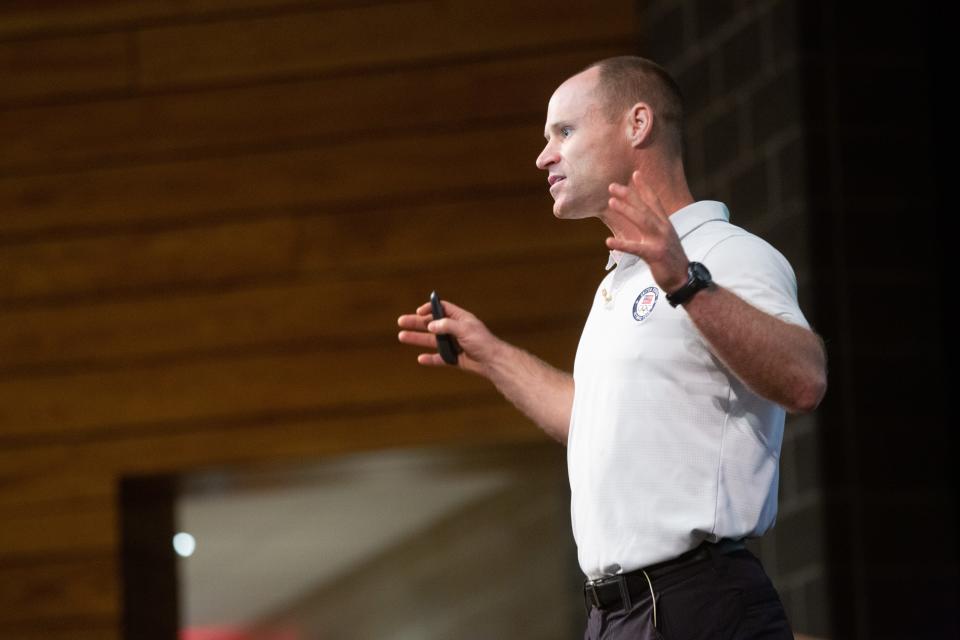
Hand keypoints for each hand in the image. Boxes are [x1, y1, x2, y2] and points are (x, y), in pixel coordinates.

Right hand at [397, 299, 499, 374]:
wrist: (492, 362)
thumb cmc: (482, 342)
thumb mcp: (464, 329)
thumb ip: (447, 325)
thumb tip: (430, 325)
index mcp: (460, 318)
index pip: (442, 308)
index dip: (430, 308)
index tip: (419, 312)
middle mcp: (455, 330)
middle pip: (431, 324)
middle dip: (416, 323)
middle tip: (401, 321)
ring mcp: (454, 344)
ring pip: (432, 340)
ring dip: (417, 338)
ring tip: (401, 336)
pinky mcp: (454, 358)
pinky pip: (439, 358)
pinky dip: (430, 358)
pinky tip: (420, 358)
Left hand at [605, 170, 688, 292]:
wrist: (684, 279)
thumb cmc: (671, 261)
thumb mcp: (664, 240)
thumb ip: (654, 229)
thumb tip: (642, 220)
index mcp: (665, 224)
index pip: (654, 201)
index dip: (645, 187)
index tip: (635, 173)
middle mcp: (664, 229)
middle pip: (645, 208)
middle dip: (629, 195)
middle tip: (612, 186)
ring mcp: (660, 241)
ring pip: (642, 221)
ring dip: (626, 210)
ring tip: (611, 202)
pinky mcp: (656, 255)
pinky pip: (636, 248)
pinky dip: (622, 245)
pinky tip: (608, 242)